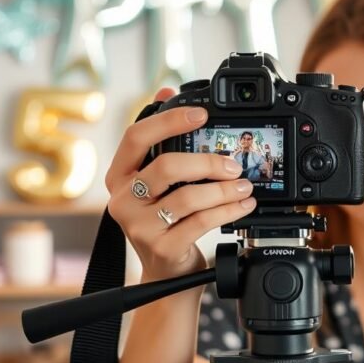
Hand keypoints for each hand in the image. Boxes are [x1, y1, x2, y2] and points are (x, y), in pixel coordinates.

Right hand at [105, 87, 257, 280]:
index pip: (136, 137)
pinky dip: (229, 210)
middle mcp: (123, 199)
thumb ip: (161, 142)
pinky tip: (242, 205)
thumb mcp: (159, 183)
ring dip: (224, 189)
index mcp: (119, 175)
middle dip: (207, 162)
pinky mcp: (162, 247)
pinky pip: (202, 222)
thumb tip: (165, 91)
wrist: (167, 271)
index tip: (201, 114)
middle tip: (233, 164)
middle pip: (166, 166)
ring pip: (188, 197)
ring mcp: (139, 226)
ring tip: (244, 186)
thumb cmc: (164, 220)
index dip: (169, 120)